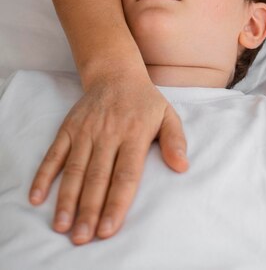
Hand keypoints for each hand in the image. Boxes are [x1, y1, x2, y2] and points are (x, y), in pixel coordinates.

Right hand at [29, 71, 187, 244]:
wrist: (116, 73)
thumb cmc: (144, 102)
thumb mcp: (167, 116)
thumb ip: (175, 141)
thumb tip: (182, 166)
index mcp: (135, 134)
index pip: (126, 175)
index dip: (116, 203)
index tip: (108, 229)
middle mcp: (108, 133)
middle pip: (98, 177)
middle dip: (89, 209)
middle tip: (82, 237)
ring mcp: (86, 131)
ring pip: (75, 169)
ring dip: (66, 198)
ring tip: (62, 225)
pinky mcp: (68, 128)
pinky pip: (54, 154)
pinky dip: (44, 175)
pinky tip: (37, 197)